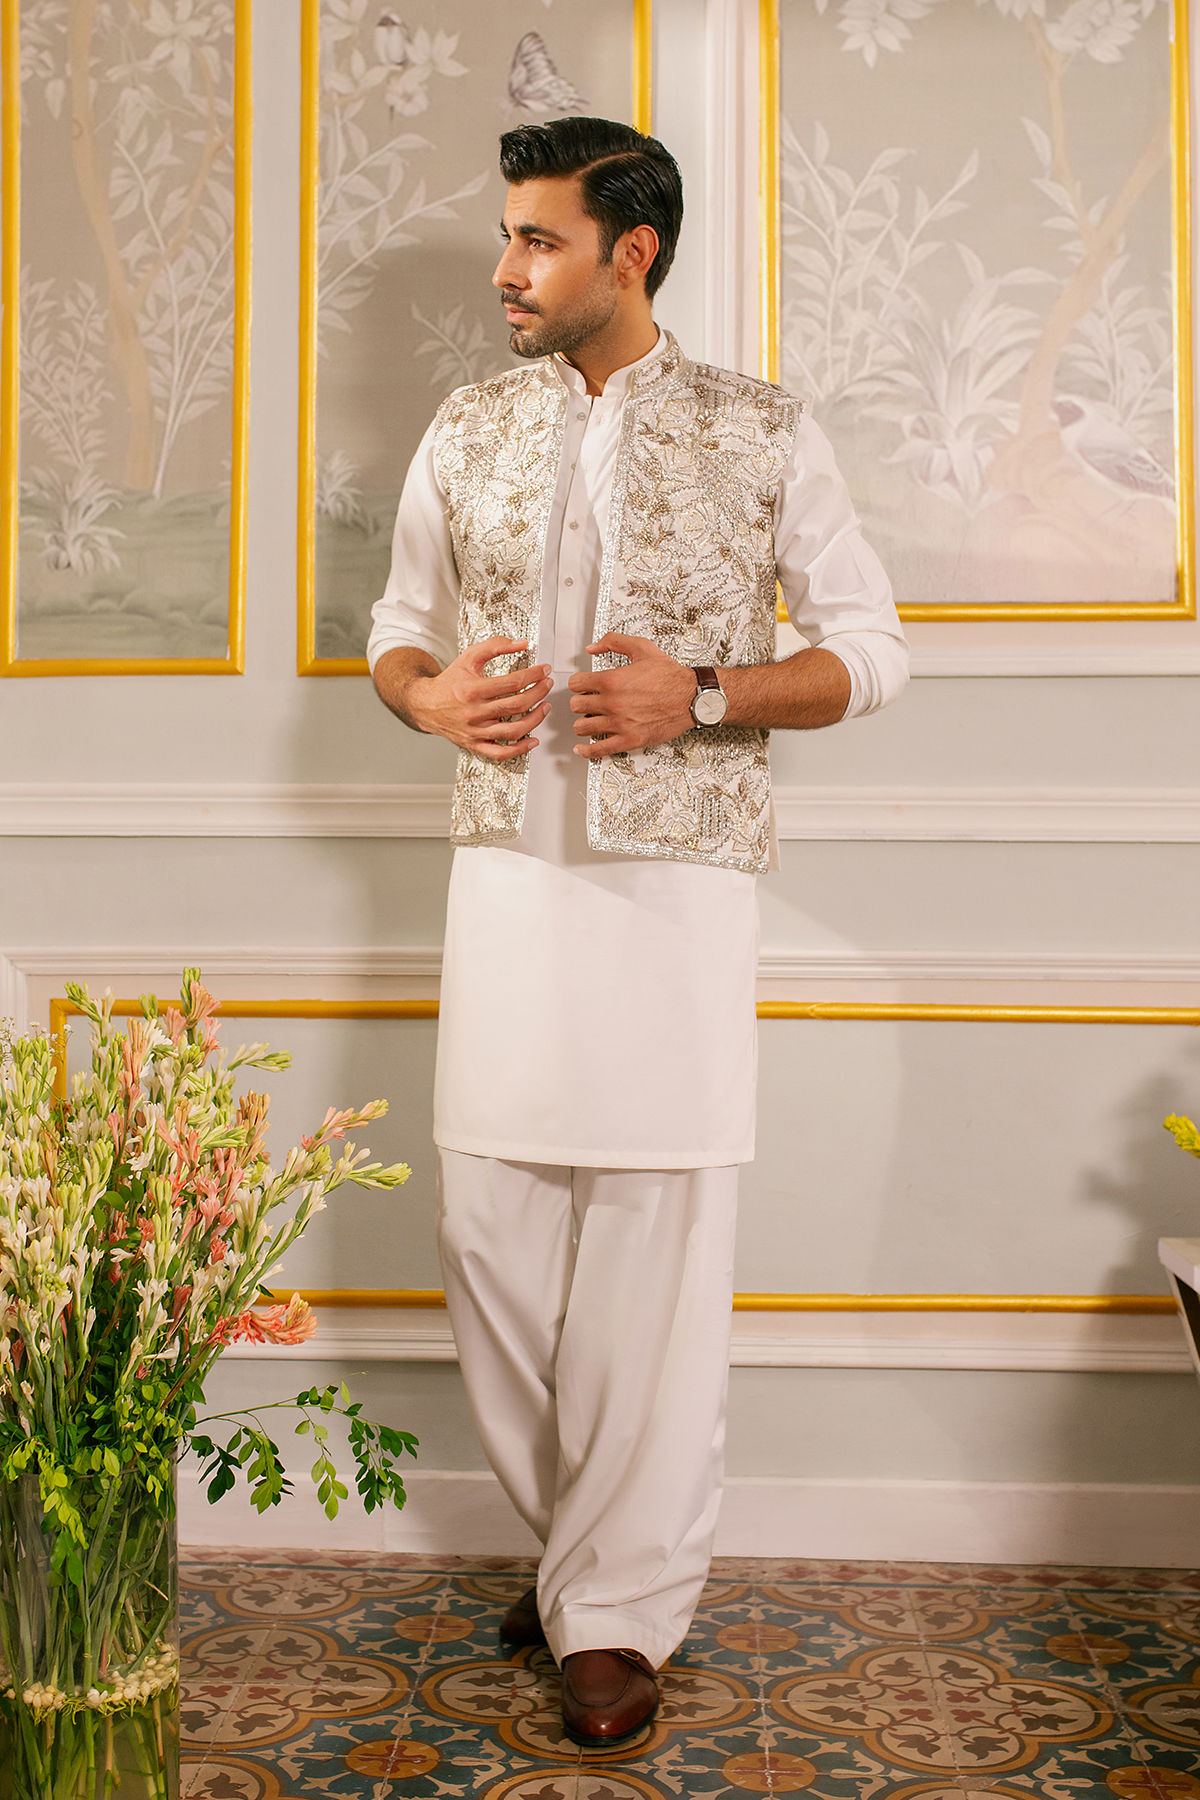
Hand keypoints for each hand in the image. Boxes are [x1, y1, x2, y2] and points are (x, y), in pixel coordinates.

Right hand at [408, 637, 551, 760]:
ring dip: (536, 719)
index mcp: (473, 689)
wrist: (425, 704)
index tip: (544, 670)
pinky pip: (500, 753)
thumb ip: (495, 646)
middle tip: (547, 684)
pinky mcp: (474, 744)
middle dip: (539, 693)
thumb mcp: (469, 657)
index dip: (534, 674)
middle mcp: (474, 712)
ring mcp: (475, 731)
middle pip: (517, 705)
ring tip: (545, 707)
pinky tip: (533, 740)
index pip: (513, 682)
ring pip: (513, 730)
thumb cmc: (449, 681)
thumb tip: (522, 643)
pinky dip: (520, 749)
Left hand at [568, 633, 695, 757]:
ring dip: (583, 723)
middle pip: (576, 705)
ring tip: (588, 720)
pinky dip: (586, 750)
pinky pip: (599, 749)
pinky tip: (582, 748)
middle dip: (580, 702)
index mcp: (612, 680)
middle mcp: (613, 702)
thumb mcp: (642, 648)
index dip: (578, 683)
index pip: (576, 684)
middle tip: (586, 702)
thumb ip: (613, 642)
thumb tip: (593, 647)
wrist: (691, 697)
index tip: (582, 686)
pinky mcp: (629, 739)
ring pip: (582, 727)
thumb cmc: (670, 676)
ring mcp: (619, 723)